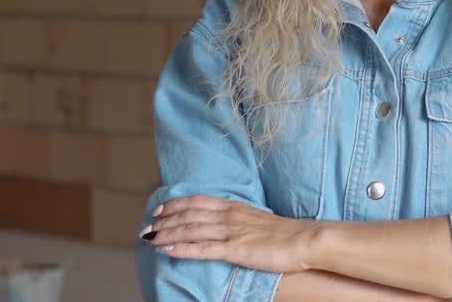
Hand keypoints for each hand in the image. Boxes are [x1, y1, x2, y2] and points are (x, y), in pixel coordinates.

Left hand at [140, 195, 318, 273]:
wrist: (304, 239)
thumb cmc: (286, 234)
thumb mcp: (259, 220)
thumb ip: (240, 220)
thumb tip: (228, 225)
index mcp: (235, 206)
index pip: (198, 201)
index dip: (176, 204)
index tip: (160, 209)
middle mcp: (229, 215)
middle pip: (189, 214)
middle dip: (165, 220)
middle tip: (147, 225)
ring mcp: (231, 232)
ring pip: (191, 230)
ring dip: (167, 233)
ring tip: (150, 238)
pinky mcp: (235, 249)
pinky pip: (203, 248)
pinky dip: (182, 248)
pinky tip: (168, 250)